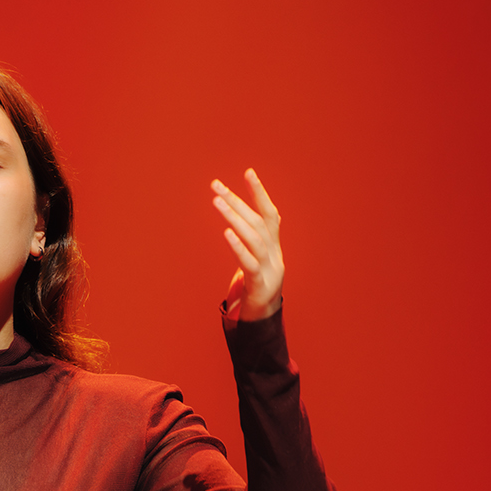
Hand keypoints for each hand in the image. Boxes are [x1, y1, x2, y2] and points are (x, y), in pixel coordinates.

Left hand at [211, 168, 283, 320]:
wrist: (263, 318)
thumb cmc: (255, 285)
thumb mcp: (255, 259)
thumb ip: (250, 239)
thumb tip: (236, 215)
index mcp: (274, 246)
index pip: (269, 213)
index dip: (260, 193)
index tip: (248, 172)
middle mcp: (275, 254)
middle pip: (256, 222)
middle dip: (236, 201)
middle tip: (216, 186)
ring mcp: (270, 269)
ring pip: (253, 239)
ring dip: (234, 217)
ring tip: (216, 202)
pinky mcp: (260, 285)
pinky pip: (249, 263)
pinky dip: (238, 246)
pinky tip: (226, 233)